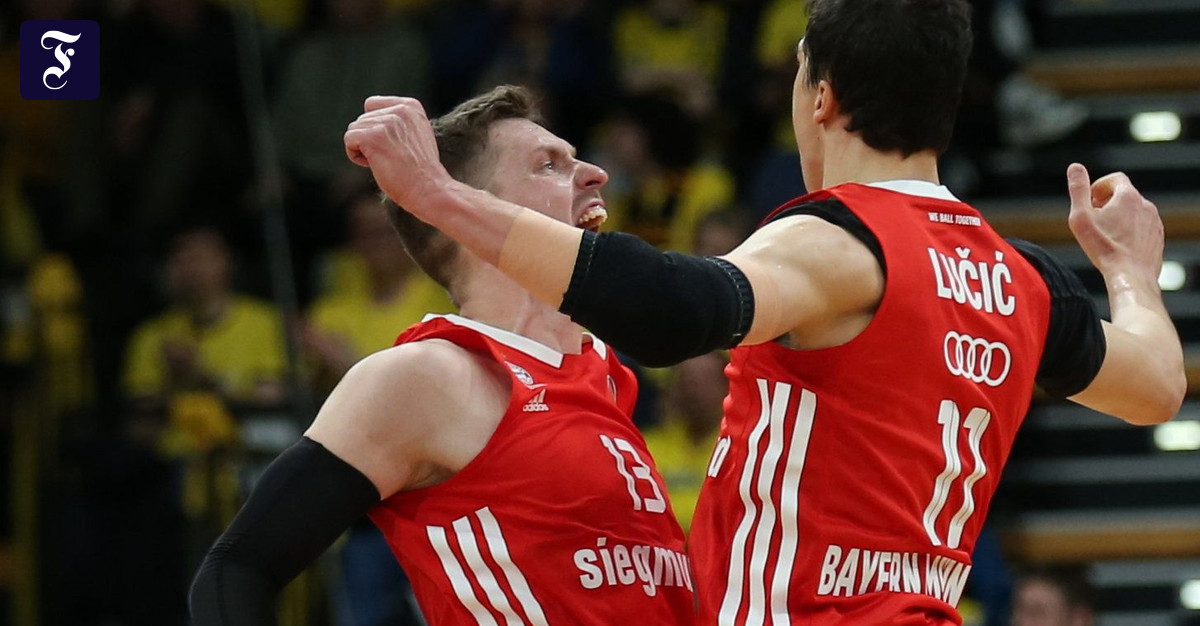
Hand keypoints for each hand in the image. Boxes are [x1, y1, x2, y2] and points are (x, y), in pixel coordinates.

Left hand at [344, 96, 451, 216]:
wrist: (429, 189)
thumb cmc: (421, 171)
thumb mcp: (417, 135)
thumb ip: (398, 122)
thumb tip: (373, 121)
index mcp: (411, 106)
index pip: (372, 105)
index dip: (374, 126)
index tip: (392, 145)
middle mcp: (399, 109)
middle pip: (362, 119)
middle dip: (369, 139)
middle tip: (392, 157)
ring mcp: (386, 122)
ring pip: (354, 129)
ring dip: (363, 149)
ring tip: (385, 161)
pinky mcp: (373, 137)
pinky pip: (349, 139)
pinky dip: (356, 156)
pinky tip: (374, 165)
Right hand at [1066, 163, 1163, 282]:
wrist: (1130, 275)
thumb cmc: (1103, 247)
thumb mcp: (1080, 216)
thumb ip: (1078, 189)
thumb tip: (1075, 167)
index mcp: (1128, 197)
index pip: (1115, 178)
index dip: (1099, 186)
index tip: (1090, 201)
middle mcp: (1145, 205)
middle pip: (1124, 195)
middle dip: (1107, 203)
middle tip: (1093, 219)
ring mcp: (1154, 222)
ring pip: (1134, 212)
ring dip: (1119, 217)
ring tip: (1105, 235)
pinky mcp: (1158, 237)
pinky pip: (1142, 227)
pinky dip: (1130, 231)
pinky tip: (1118, 245)